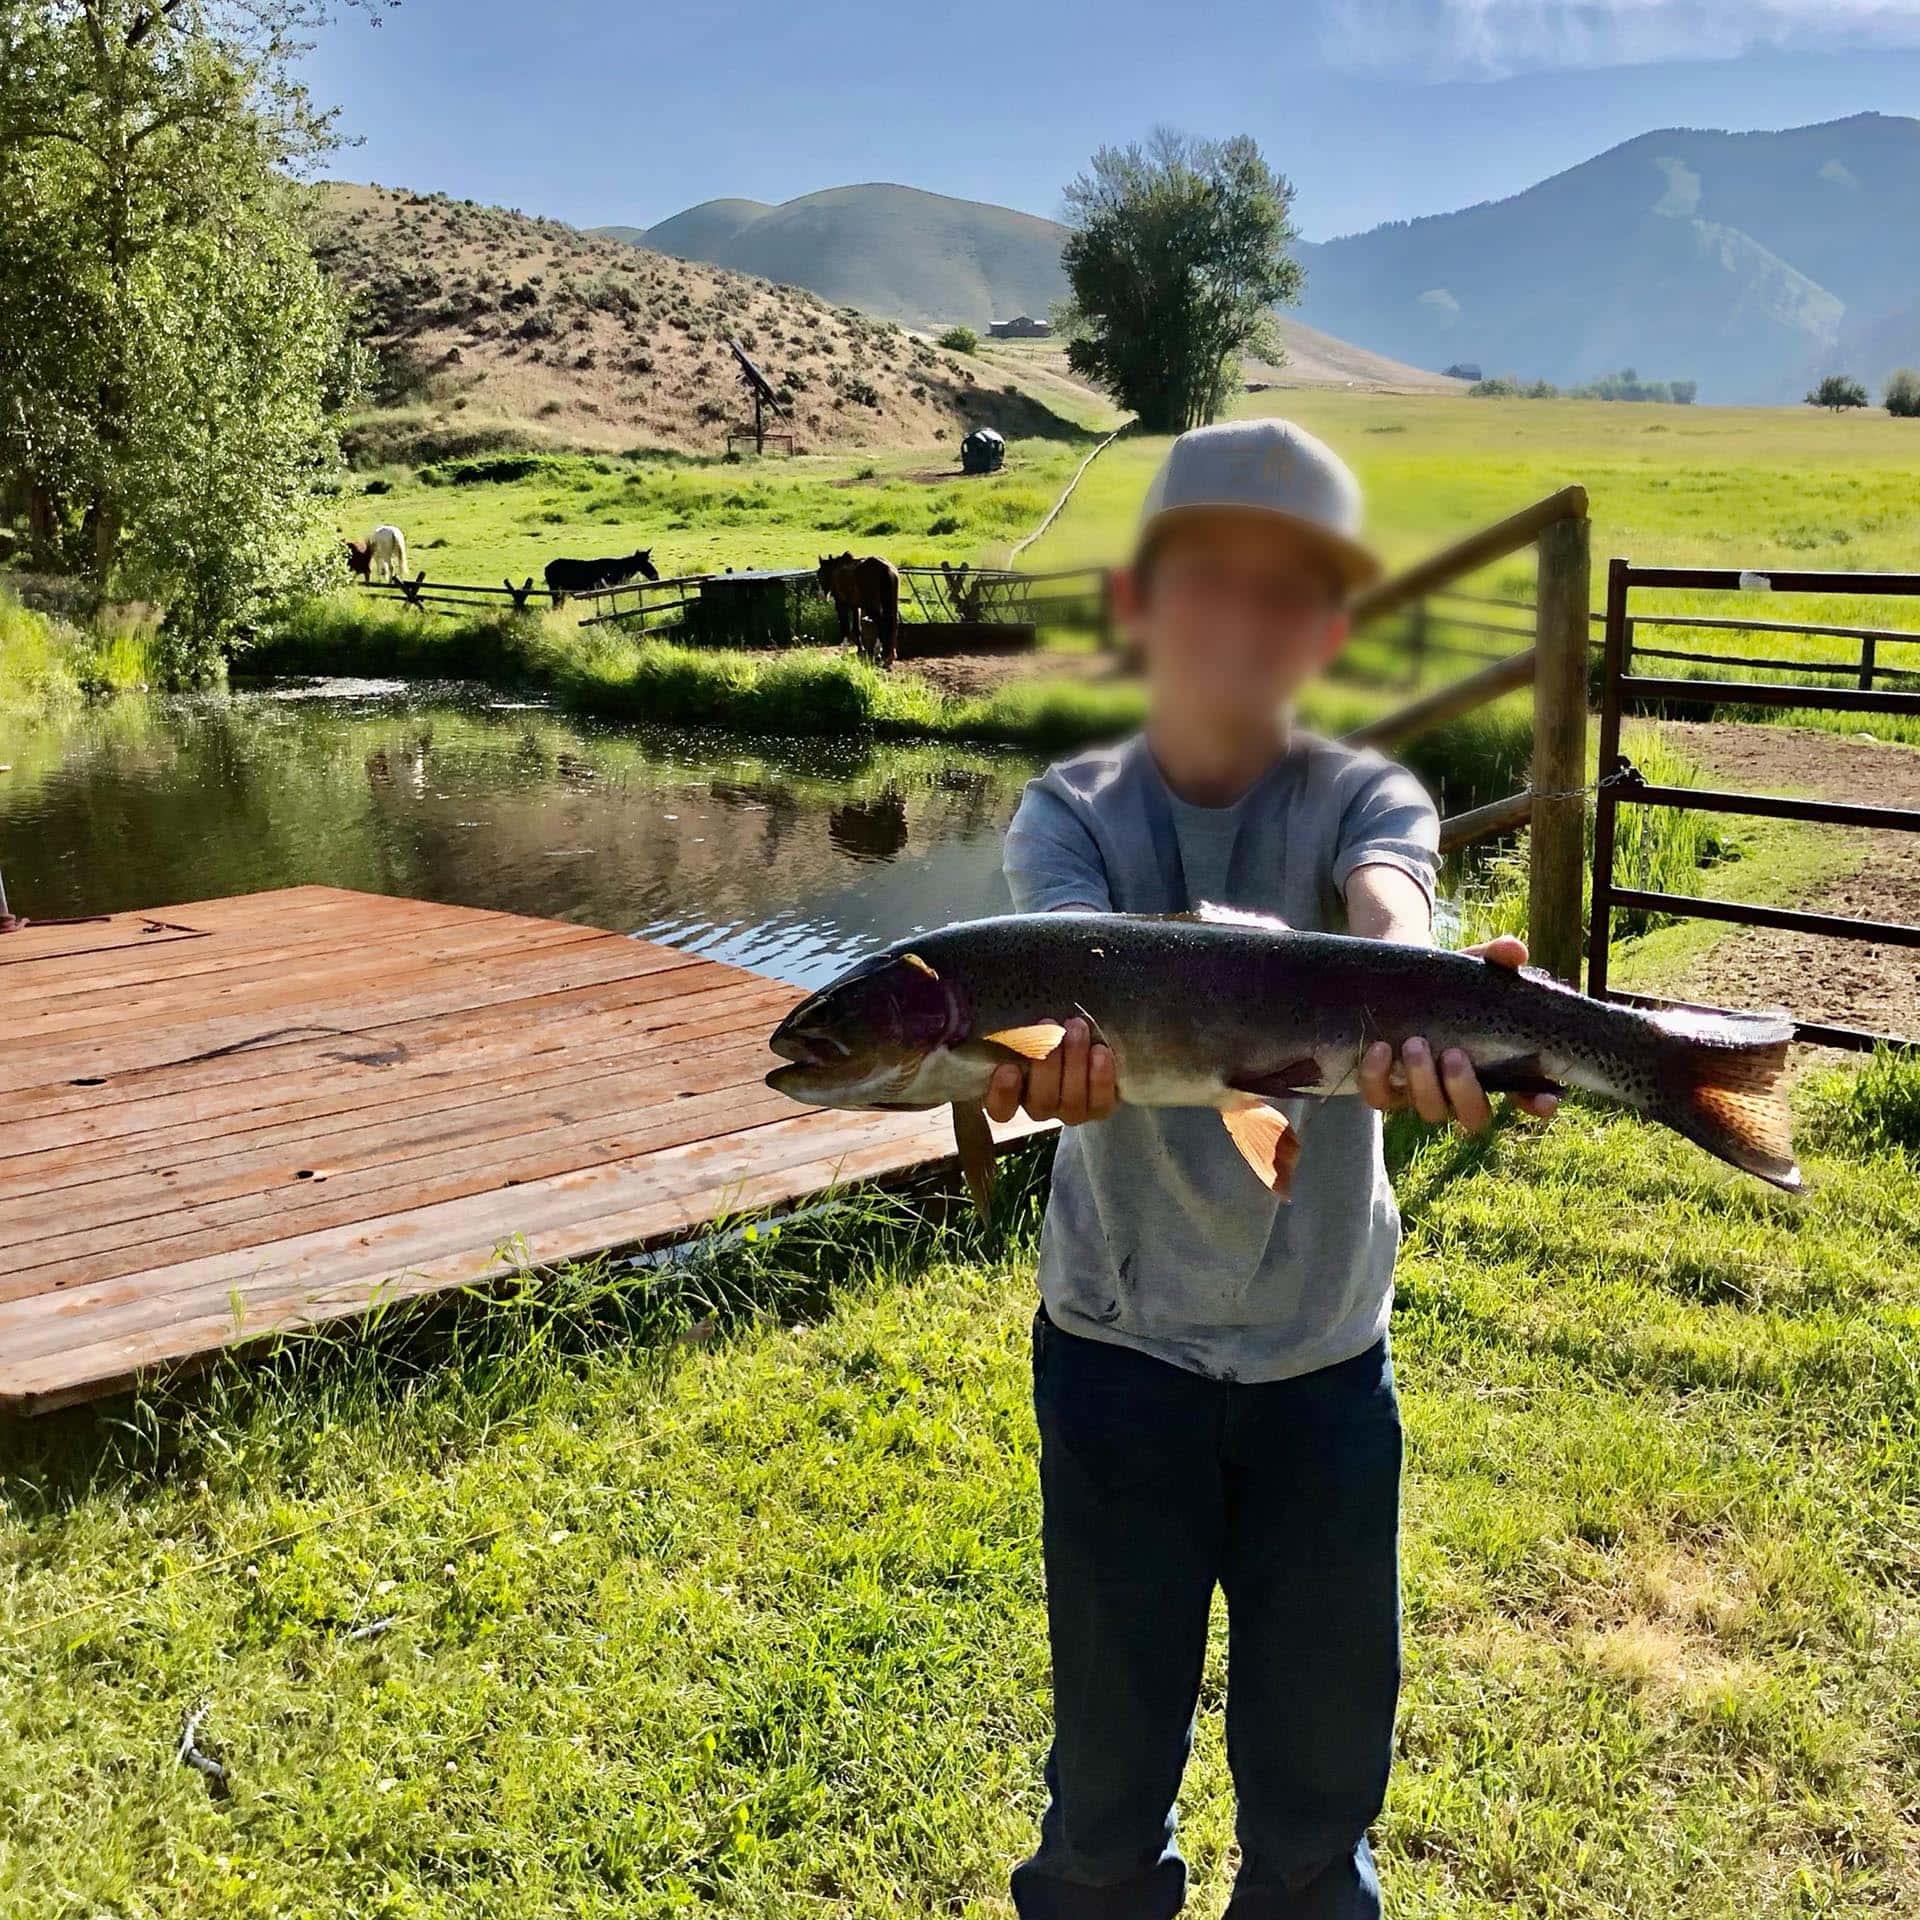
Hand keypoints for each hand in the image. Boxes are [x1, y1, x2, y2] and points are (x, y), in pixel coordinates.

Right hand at [984, 1016, 1117, 1126]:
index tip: (1007, 1068)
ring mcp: (1069, 1110)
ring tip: (1076, 1028)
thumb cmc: (1041, 1029)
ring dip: (1074, 1063)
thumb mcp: (1020, 1029)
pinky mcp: (1097, 1107)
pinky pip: (1100, 1103)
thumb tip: (983, 1009)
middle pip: (1040, 1102)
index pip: (1000, 1109)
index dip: (1003, 1094)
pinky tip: (1100, 1051)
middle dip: (1048, 1065)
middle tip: (1051, 1027)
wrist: (1082, 1035)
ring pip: (1070, 1102)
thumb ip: (1006, 1030)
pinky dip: (1101, 1078)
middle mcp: (1038, 1107)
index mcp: (1011, 1094)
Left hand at [1357, 935, 1559, 1132]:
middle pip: (1474, 1117)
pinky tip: (1381, 1048)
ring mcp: (1423, 1095)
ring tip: (1415, 1043)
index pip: (1528, 1098)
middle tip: (1453, 1055)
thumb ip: (1495, 959)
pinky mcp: (1385, 1091)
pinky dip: (1377, 1076)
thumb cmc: (1448, 985)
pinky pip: (1381, 1098)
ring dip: (1423, 1081)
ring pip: (1430, 1111)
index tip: (1543, 1102)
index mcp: (1495, 1068)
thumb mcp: (1470, 968)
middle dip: (1464, 1091)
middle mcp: (1461, 1090)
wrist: (1397, 984)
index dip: (1538, 1105)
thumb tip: (1514, 950)